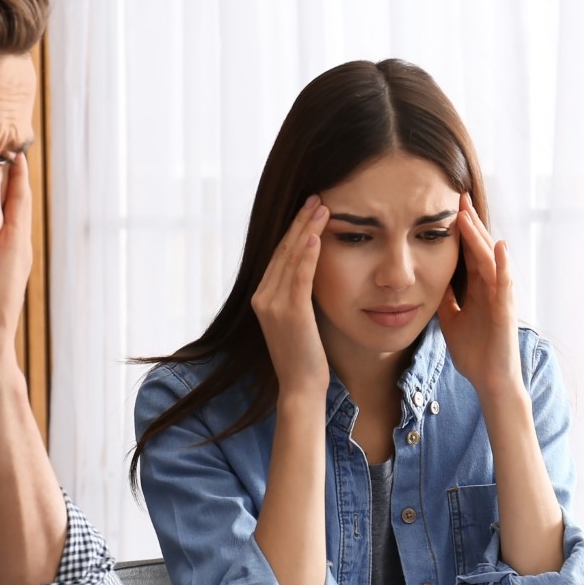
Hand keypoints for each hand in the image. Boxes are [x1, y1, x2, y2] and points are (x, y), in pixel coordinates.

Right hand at [252, 195, 331, 396]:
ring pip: (290, 258)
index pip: (279, 255)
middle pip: (283, 251)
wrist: (300, 386)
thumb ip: (296, 295)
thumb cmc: (305, 356)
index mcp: (263, 297)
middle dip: (300, 222)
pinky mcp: (290, 313)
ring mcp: (273, 305)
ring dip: (306, 230)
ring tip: (321, 207)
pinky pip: (298, 277)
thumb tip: (310, 271)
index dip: (294, 230)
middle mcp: (262, 298)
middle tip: (317, 198)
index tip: (309, 209)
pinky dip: (306, 255)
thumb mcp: (296, 319)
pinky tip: (315, 236)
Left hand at [435, 194, 522, 397]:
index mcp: (478, 289)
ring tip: (469, 214)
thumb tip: (430, 282)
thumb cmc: (475, 352)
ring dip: (481, 237)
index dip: (460, 231)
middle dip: (470, 223)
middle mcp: (491, 288)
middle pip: (480, 248)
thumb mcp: (451, 320)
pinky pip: (505, 283)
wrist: (489, 380)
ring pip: (491, 260)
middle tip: (458, 197)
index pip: (468, 252)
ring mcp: (501, 297)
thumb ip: (445, 300)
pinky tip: (499, 246)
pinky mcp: (506, 311)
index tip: (448, 207)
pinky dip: (503, 264)